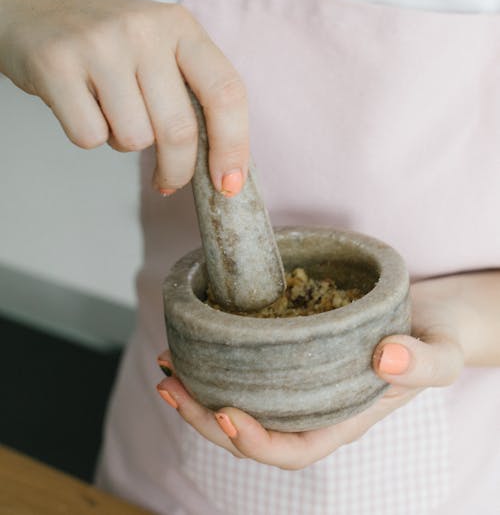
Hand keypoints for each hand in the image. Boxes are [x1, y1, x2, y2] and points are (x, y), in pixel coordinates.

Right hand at [0, 0, 248, 194]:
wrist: (30, 6)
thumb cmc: (105, 40)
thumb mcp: (157, 45)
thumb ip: (189, 89)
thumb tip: (220, 163)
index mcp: (180, 25)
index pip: (225, 92)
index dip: (233, 146)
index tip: (228, 185)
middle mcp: (144, 30)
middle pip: (179, 130)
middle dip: (177, 170)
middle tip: (168, 181)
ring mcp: (99, 45)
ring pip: (133, 140)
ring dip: (124, 142)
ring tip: (109, 111)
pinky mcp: (57, 64)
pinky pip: (90, 137)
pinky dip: (88, 136)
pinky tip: (80, 105)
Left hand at [156, 278, 466, 468]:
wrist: (429, 315)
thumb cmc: (435, 337)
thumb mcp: (441, 351)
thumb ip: (423, 362)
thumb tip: (386, 358)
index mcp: (344, 417)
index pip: (294, 449)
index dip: (257, 442)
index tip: (228, 415)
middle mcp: (314, 405)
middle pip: (253, 430)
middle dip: (206, 417)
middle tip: (171, 385)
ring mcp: (300, 381)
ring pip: (242, 400)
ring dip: (200, 390)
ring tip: (167, 366)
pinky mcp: (291, 352)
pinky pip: (248, 366)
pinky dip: (217, 357)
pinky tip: (194, 337)